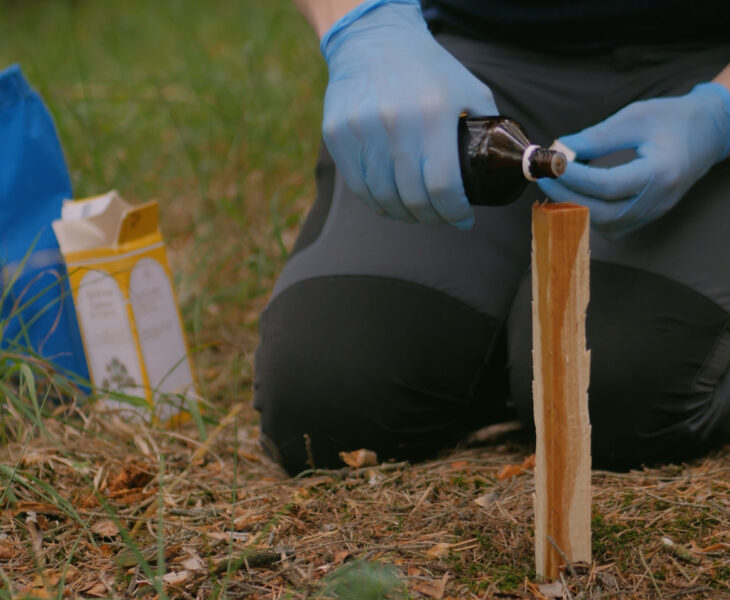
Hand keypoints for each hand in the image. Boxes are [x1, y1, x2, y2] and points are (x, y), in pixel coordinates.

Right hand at [321, 0, 496, 228]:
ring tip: (415, 213)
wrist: (373, 39)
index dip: (455, 213)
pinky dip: (376, 202)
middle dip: (431, 218)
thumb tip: (506, 164)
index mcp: (433, 114)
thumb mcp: (469, 89)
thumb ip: (488, 128)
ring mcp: (361, 130)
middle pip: (411, 197)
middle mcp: (395, 123)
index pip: (442, 186)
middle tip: (440, 218)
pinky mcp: (337, 134)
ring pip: (381, 196)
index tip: (463, 220)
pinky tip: (390, 202)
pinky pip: (357, 185)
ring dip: (403, 214)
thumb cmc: (427, 68)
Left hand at [538, 83, 729, 236]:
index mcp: (660, 174)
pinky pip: (608, 225)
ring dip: (574, 204)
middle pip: (601, 212)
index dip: (574, 177)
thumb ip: (597, 136)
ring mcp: (651, 214)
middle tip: (544, 175)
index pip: (607, 185)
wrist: (707, 134)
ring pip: (602, 223)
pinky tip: (574, 191)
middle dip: (567, 194)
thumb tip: (561, 149)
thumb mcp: (635, 118)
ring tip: (556, 181)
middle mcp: (656, 201)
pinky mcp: (643, 218)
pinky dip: (586, 211)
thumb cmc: (673, 120)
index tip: (551, 163)